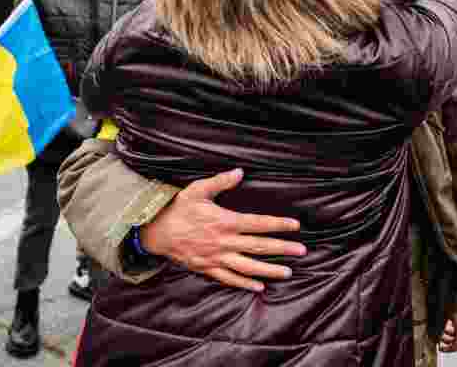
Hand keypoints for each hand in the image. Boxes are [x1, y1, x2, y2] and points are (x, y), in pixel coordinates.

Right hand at [140, 169, 306, 291]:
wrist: (154, 232)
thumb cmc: (178, 208)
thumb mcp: (197, 190)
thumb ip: (220, 181)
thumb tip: (240, 171)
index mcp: (225, 222)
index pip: (258, 224)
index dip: (278, 224)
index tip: (296, 226)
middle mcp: (223, 242)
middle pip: (259, 246)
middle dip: (282, 249)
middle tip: (302, 251)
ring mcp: (216, 257)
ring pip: (248, 266)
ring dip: (269, 269)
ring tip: (288, 272)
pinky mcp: (207, 268)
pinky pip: (229, 278)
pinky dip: (244, 283)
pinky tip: (260, 286)